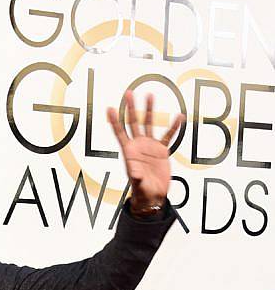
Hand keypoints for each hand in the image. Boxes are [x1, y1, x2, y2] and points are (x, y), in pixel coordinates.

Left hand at [107, 90, 184, 209]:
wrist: (153, 196)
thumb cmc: (142, 191)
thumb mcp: (138, 184)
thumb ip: (136, 176)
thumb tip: (134, 171)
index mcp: (129, 152)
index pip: (120, 133)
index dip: (114, 121)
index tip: (109, 108)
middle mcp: (138, 146)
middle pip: (133, 123)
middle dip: (131, 108)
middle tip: (129, 92)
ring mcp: (150, 147)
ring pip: (149, 124)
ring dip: (149, 110)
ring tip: (150, 95)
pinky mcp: (161, 151)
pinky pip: (168, 136)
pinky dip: (174, 127)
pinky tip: (179, 117)